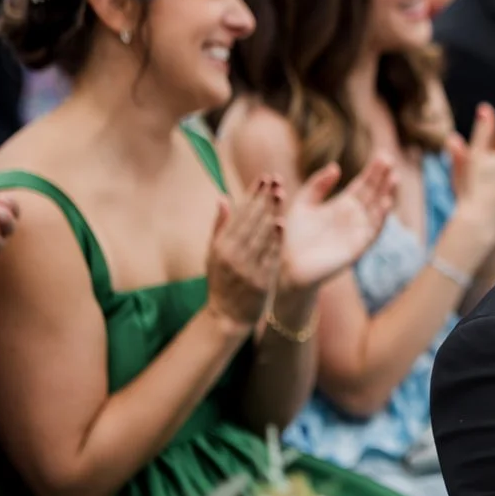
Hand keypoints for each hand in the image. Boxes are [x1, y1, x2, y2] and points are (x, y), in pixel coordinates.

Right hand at [205, 175, 284, 327]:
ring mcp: (246, 269)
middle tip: (276, 179)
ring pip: (259, 236)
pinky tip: (281, 224)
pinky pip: (268, 257)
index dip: (251, 195)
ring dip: (270, 213)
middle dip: (263, 199)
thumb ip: (219, 227)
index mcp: (220, 247)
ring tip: (280, 194)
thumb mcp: (213, 255)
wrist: (228, 317)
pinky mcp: (260, 281)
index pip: (238, 215)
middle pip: (250, 222)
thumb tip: (223, 198)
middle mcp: (231, 256)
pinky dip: (275, 240)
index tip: (263, 178)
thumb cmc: (221, 282)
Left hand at [277, 156, 398, 293]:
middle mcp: (354, 218)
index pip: (363, 185)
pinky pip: (373, 231)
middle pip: (373, 194)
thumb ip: (318, 185)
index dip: (373, 171)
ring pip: (377, 210)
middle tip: (389, 159)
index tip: (382, 156)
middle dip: (382, 178)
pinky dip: (381, 218)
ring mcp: (357, 232)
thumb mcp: (304, 203)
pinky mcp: (357, 248)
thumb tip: (336, 167)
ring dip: (386, 194)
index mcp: (342, 206)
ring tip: (393, 177)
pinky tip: (385, 203)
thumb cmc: (293, 235)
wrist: (286, 264)